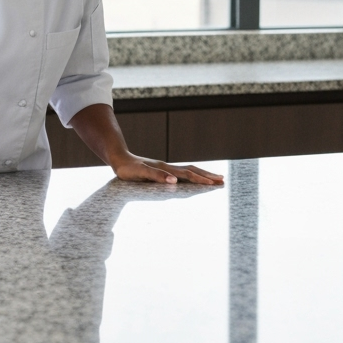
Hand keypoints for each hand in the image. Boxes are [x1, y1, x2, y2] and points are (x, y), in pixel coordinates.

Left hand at [109, 154, 223, 185]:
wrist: (119, 158)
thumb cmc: (127, 169)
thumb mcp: (139, 173)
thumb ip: (157, 177)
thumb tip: (174, 181)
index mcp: (165, 169)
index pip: (187, 175)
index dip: (201, 179)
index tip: (215, 183)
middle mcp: (168, 167)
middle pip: (192, 170)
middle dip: (207, 176)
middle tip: (223, 181)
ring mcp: (166, 168)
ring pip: (188, 170)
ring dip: (202, 174)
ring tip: (215, 178)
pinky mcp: (162, 170)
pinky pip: (182, 173)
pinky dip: (193, 175)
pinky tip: (194, 178)